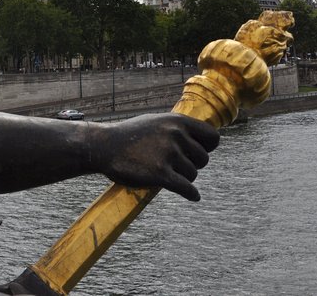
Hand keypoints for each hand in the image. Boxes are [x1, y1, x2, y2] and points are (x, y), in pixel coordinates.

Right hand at [99, 113, 219, 200]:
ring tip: (166, 173)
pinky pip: (186, 188)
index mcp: (177, 121)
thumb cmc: (129, 134)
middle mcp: (175, 135)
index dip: (208, 148)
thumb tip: (201, 135)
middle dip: (192, 165)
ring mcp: (168, 154)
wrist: (104, 146)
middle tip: (175, 166)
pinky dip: (191, 194)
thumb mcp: (155, 122)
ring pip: (192, 175)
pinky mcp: (160, 173)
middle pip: (203, 160)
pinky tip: (193, 196)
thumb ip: (178, 127)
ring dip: (183, 178)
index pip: (212, 138)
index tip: (198, 153)